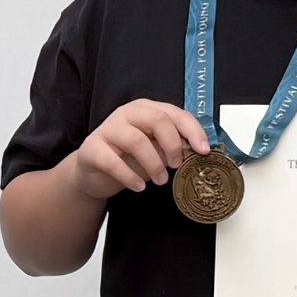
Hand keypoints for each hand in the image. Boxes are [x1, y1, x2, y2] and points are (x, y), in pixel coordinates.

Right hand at [70, 99, 209, 200]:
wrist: (93, 172)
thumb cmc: (127, 158)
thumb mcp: (155, 150)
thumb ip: (173, 146)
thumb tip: (197, 152)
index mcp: (146, 110)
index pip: (174, 113)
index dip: (192, 130)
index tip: (203, 149)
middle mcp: (127, 114)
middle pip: (157, 120)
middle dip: (173, 144)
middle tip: (177, 164)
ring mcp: (108, 129)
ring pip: (136, 140)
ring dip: (154, 163)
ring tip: (160, 180)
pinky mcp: (92, 149)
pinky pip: (112, 161)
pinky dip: (130, 177)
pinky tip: (139, 186)